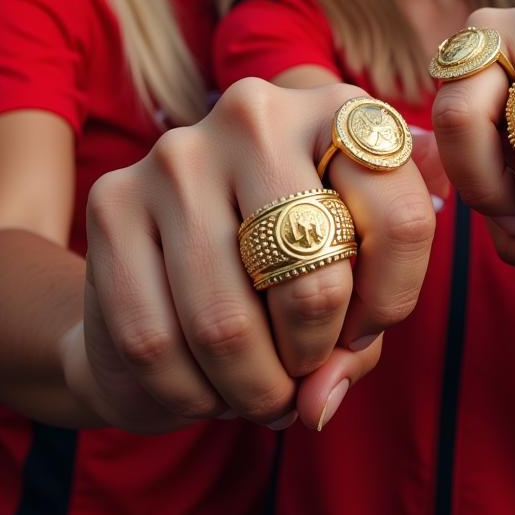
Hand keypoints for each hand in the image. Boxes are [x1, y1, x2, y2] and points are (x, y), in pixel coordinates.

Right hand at [63, 78, 435, 431]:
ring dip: (250, 389)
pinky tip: (204, 386)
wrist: (177, 252)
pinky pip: (153, 339)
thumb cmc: (288, 270)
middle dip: (311, 355)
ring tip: (259, 392)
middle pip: (315, 276)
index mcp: (340, 113)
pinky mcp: (112, 199)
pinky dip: (187, 393)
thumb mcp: (352, 285)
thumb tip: (318, 401)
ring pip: (226, 323)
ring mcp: (179, 153)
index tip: (362, 332)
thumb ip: (358, 338)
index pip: (402, 221)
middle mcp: (258, 115)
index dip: (392, 304)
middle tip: (302, 374)